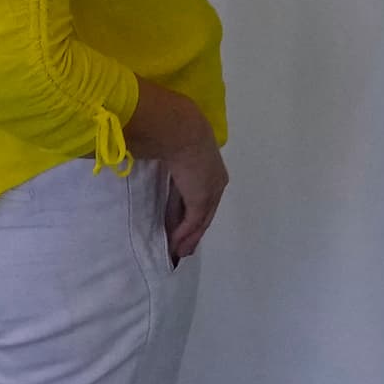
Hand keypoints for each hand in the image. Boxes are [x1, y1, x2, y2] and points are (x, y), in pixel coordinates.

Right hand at [164, 130, 228, 259]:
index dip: (195, 214)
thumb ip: (174, 172)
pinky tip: (174, 244)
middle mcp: (217, 181)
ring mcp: (211, 191)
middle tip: (184, 248)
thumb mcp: (176, 155)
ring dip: (189, 238)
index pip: (205, 197)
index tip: (186, 227)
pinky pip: (193, 222)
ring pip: (201, 221)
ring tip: (179, 252)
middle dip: (194, 232)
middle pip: (206, 212)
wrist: (180, 132)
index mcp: (213, 168)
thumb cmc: (174, 135)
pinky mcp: (201, 199)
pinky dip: (183, 235)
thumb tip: (166, 186)